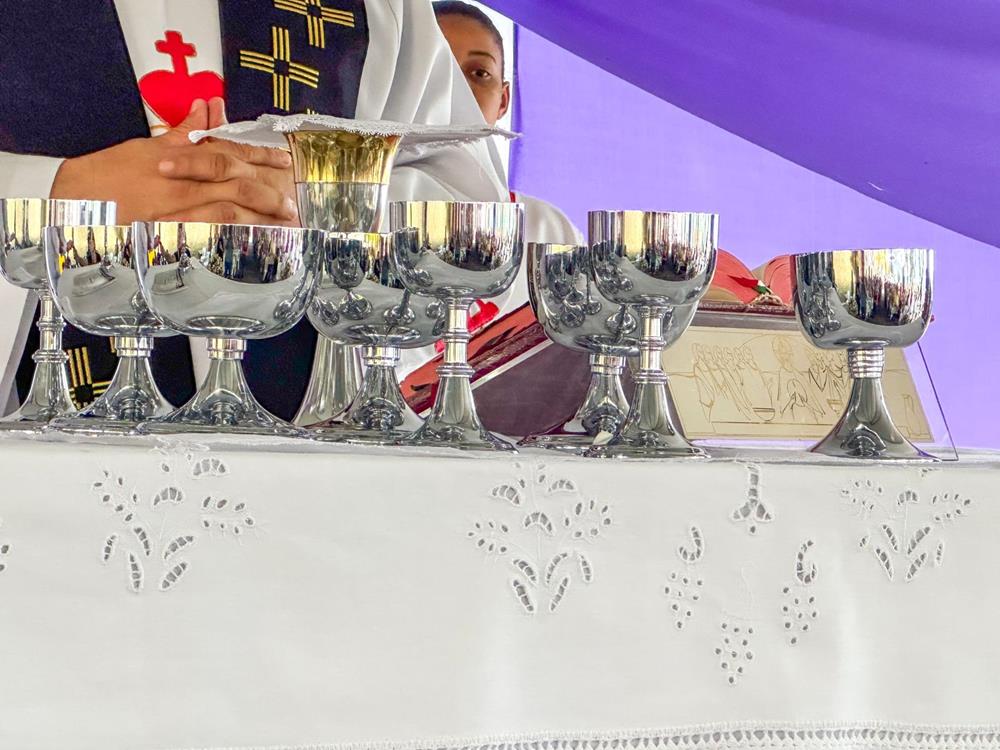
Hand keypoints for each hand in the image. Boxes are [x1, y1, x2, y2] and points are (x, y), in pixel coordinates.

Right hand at [50, 98, 298, 225]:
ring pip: (228, 214)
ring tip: (282, 227)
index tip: (284, 164)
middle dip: (268, 194)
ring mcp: (175, 214)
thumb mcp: (145, 146)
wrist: (68, 202)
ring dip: (259, 220)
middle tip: (291, 205)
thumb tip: (207, 109)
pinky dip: (233, 240)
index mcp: (178, 160)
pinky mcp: (168, 238)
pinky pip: (208, 240)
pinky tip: (252, 246)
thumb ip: (183, 133)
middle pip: (236, 186)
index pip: (229, 155)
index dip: (260, 158)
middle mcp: (180, 186)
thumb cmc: (105, 174)